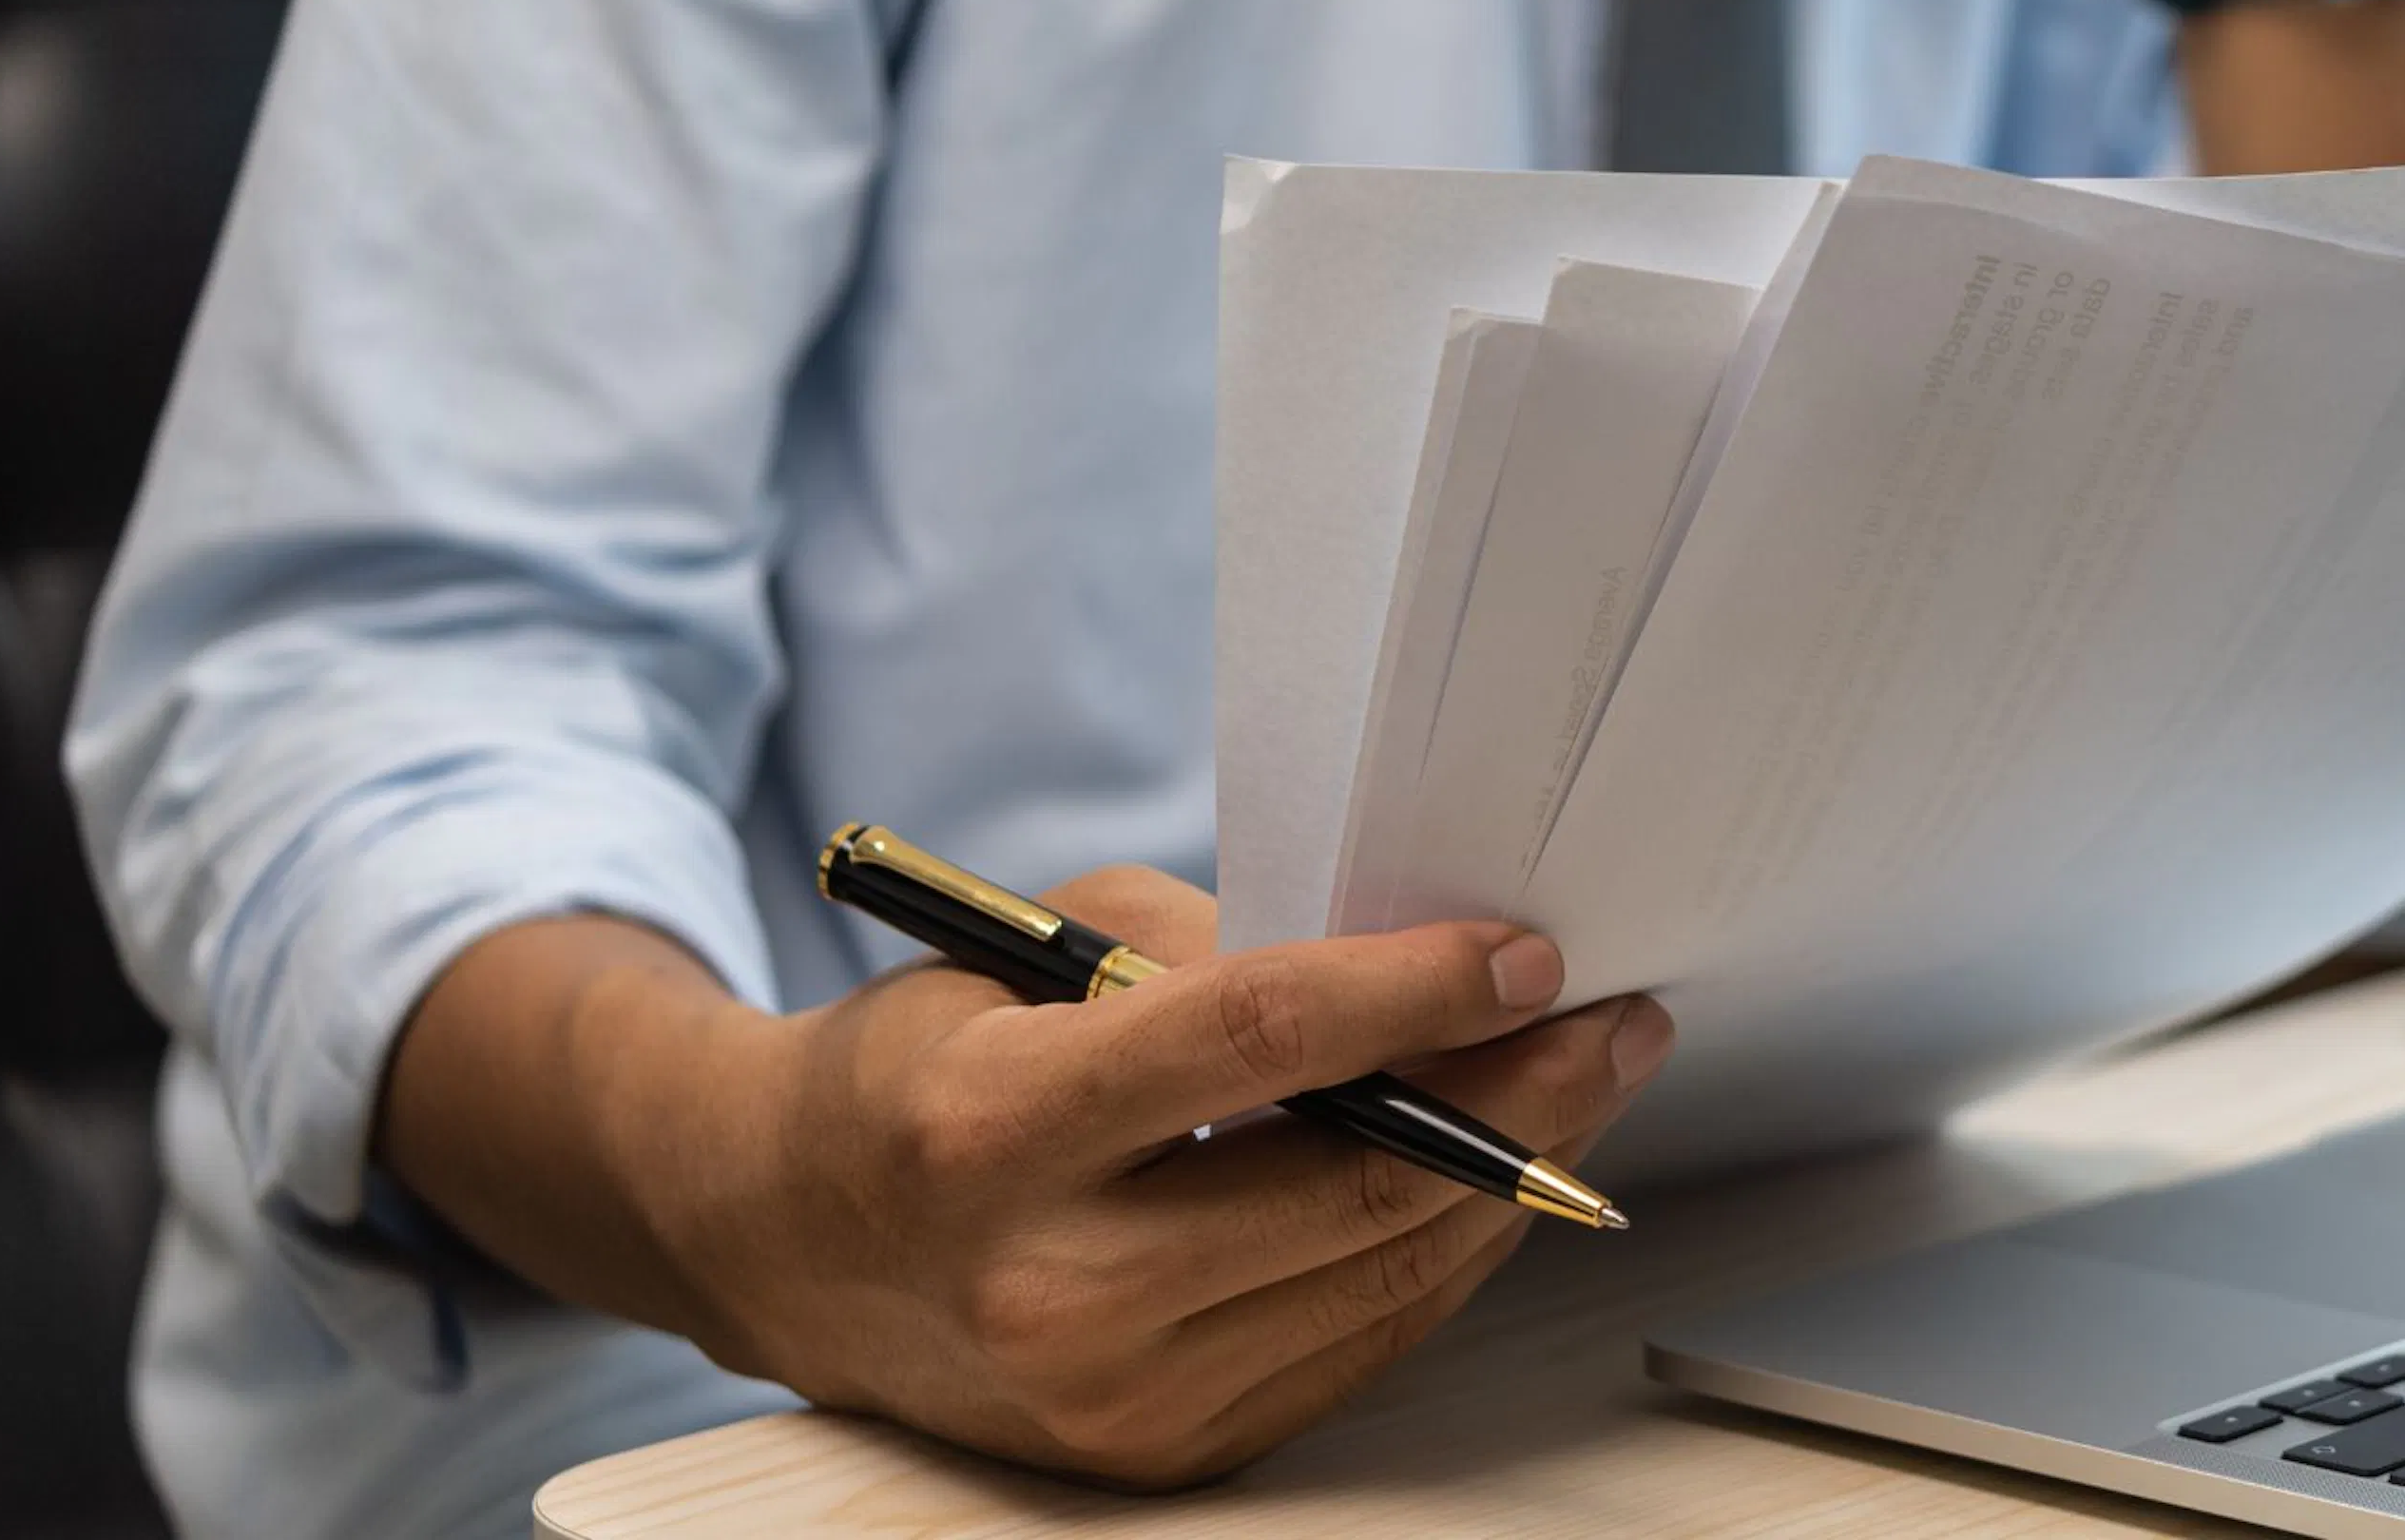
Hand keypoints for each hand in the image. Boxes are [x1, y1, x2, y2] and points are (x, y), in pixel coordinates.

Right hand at [382, 870, 1670, 1488]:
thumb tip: (1413, 966)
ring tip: (1587, 1083)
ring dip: (1509, 1179)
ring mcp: (1112, 1397)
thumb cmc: (924, 1065)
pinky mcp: (1164, 1454)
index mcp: (993, 1130)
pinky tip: (1492, 1179)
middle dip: (1518, 1094)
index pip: (1255, 1046)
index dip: (1412, 993)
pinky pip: (1355, 1344)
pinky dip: (1438, 1256)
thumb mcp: (1030, 951)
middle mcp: (1052, 1286)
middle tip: (1617, 1018)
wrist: (788, 1243)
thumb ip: (1212, 950)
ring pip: (1379, 1279)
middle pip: (1350, 1189)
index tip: (1527, 952)